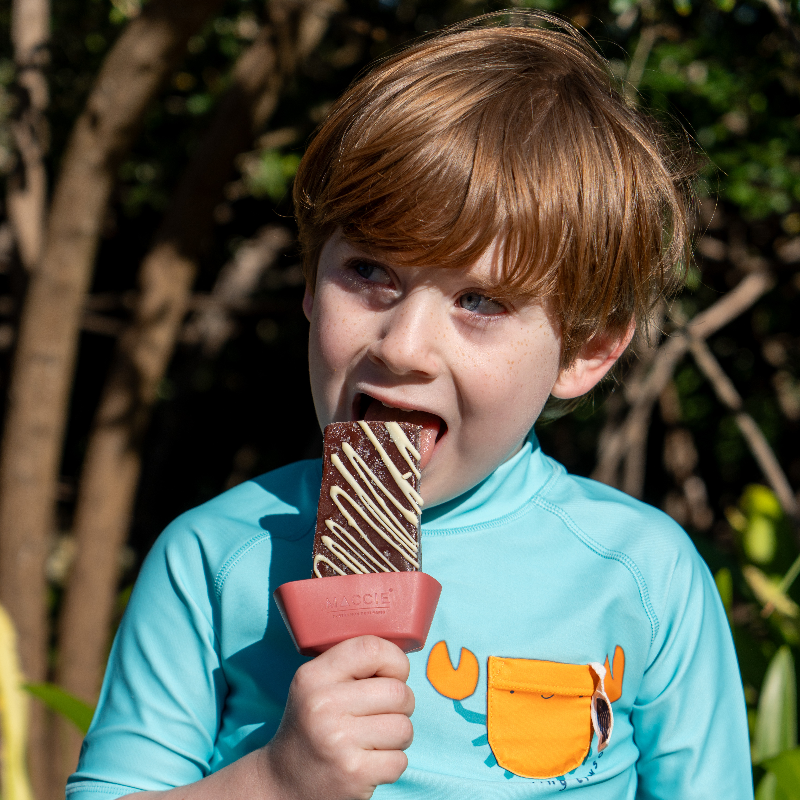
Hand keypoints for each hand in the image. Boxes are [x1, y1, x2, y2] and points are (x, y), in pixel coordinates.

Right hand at [264, 635, 414, 799]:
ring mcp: (338, 742)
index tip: (393, 674)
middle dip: (402, 704)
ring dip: (399, 735)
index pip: (371, 648)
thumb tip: (401, 657)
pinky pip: (400, 761)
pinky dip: (392, 762)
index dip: (395, 659)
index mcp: (314, 676)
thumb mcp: (316, 685)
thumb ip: (351, 666)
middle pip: (398, 692)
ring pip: (404, 727)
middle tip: (384, 712)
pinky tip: (370, 761)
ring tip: (376, 738)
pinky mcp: (354, 774)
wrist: (283, 782)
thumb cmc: (311, 727)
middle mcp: (323, 706)